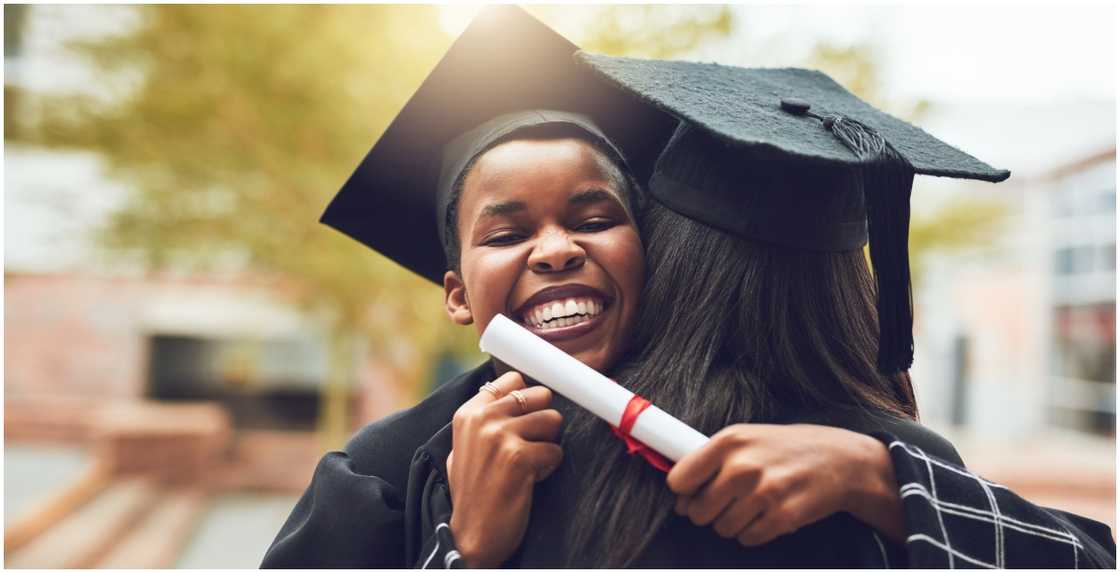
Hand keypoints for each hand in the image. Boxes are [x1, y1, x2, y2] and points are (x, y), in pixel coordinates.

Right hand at [446, 372, 563, 567]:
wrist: (471, 535)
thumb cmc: (473, 492)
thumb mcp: (465, 447)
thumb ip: (484, 418)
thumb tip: (514, 392)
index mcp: (468, 413)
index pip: (512, 380)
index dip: (527, 398)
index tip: (526, 417)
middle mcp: (483, 419)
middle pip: (538, 395)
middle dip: (542, 420)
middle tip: (530, 444)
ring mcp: (500, 436)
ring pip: (553, 420)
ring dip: (548, 443)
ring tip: (530, 464)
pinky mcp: (519, 457)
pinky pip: (556, 450)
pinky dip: (549, 467)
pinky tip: (531, 480)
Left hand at [666, 423, 902, 546]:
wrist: (841, 460)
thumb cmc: (787, 448)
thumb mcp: (748, 438)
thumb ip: (712, 461)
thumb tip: (681, 497)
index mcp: (729, 441)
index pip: (679, 480)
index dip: (685, 492)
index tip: (696, 492)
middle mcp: (743, 466)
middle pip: (697, 511)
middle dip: (708, 512)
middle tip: (729, 501)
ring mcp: (764, 493)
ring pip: (721, 528)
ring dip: (733, 523)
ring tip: (753, 505)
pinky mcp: (782, 517)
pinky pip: (747, 539)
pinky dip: (753, 533)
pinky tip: (768, 515)